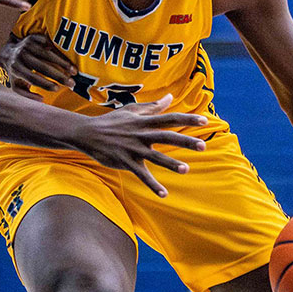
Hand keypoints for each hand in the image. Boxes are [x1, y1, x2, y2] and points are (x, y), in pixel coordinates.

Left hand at [0, 32, 76, 92]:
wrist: (7, 51)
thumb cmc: (16, 72)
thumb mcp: (16, 86)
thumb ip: (27, 95)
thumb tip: (42, 99)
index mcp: (16, 69)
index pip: (33, 78)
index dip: (45, 84)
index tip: (58, 89)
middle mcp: (21, 56)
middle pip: (43, 67)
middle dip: (59, 76)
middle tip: (72, 83)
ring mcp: (28, 45)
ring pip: (48, 55)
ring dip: (63, 64)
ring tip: (74, 72)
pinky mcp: (34, 37)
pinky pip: (50, 45)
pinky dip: (60, 53)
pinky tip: (68, 60)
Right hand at [70, 94, 208, 196]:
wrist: (87, 133)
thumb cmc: (112, 121)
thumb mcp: (132, 110)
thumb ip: (153, 106)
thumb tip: (170, 97)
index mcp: (144, 121)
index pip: (170, 118)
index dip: (187, 119)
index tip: (205, 120)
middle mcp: (141, 134)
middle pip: (167, 137)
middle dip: (185, 141)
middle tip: (203, 146)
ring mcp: (133, 149)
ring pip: (155, 157)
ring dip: (171, 164)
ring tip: (186, 169)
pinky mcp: (126, 162)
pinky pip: (141, 175)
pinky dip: (152, 185)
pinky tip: (164, 194)